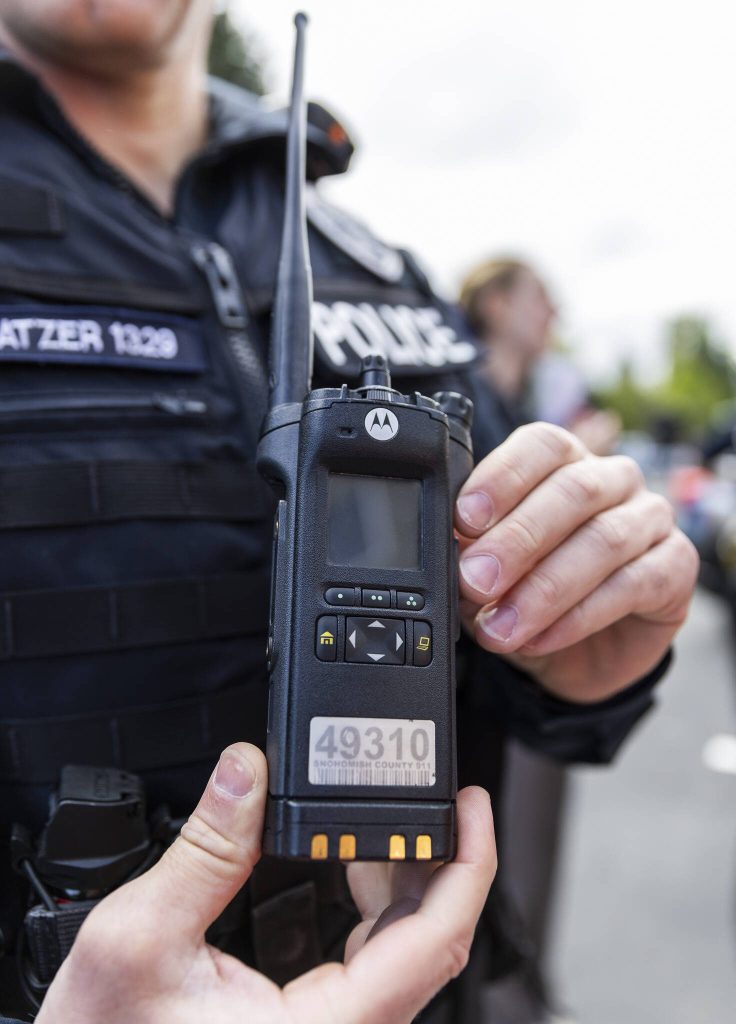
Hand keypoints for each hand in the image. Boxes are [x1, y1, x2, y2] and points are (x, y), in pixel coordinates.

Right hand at [38, 744, 495, 1023]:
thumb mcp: (140, 939)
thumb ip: (204, 851)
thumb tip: (245, 770)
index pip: (437, 942)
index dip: (469, 863)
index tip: (471, 805)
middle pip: (431, 941)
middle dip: (436, 858)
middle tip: (430, 795)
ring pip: (403, 953)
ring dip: (403, 880)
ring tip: (386, 818)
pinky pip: (371, 962)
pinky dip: (372, 905)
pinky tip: (350, 867)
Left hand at [455, 422, 697, 701]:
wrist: (576, 657)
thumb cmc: (529, 593)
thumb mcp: (488, 573)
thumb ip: (471, 552)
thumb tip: (448, 548)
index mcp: (563, 462)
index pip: (540, 446)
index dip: (502, 478)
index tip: (463, 519)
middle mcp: (612, 480)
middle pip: (573, 491)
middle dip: (517, 540)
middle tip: (475, 582)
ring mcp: (651, 519)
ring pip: (604, 540)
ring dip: (545, 589)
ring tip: (501, 627)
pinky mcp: (676, 567)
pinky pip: (632, 585)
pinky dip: (578, 617)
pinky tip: (540, 638)